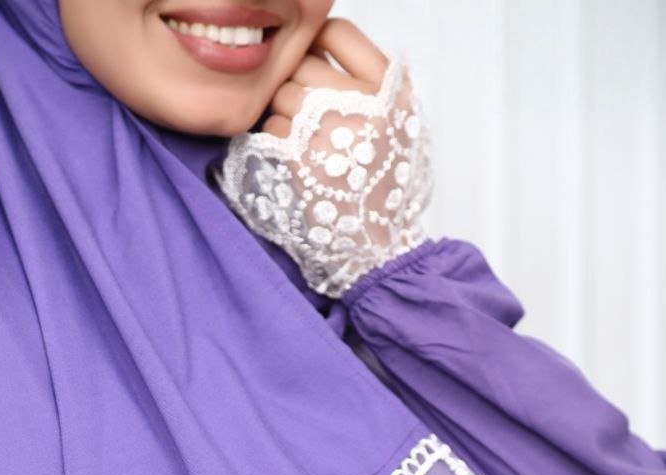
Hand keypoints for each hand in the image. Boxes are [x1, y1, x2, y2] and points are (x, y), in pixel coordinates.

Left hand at [215, 19, 432, 297]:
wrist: (378, 244)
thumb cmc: (385, 186)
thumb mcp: (400, 124)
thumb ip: (373, 83)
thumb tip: (319, 48)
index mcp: (391, 89)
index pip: (339, 32)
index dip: (316, 40)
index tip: (310, 57)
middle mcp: (363, 104)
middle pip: (303, 63)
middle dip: (295, 84)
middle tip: (304, 113)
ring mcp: (332, 130)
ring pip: (282, 94)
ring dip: (282, 112)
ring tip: (302, 139)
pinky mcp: (304, 157)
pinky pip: (271, 126)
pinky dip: (274, 138)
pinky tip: (293, 157)